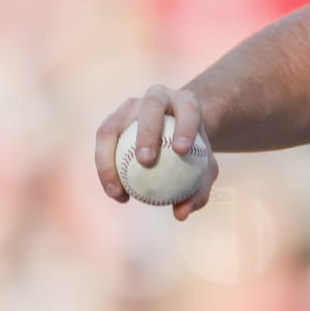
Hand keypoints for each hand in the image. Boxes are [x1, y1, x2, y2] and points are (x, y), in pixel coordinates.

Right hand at [94, 85, 219, 219]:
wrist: (177, 135)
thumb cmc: (195, 154)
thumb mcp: (206, 171)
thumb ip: (199, 190)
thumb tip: (181, 213)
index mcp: (186, 102)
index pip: (189, 109)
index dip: (185, 126)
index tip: (182, 151)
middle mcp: (157, 97)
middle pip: (151, 106)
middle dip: (147, 131)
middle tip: (146, 161)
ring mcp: (131, 106)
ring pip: (114, 125)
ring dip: (111, 156)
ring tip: (119, 189)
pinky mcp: (112, 120)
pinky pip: (103, 143)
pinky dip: (106, 169)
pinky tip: (117, 194)